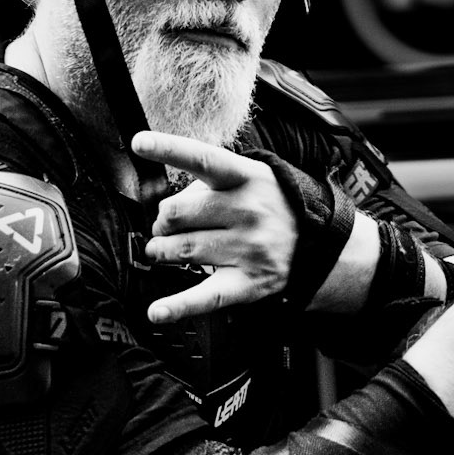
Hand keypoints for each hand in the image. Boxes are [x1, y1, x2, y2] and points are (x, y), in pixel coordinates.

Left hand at [129, 131, 296, 324]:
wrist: (314, 242)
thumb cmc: (269, 206)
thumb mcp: (248, 178)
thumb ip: (207, 186)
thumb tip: (166, 211)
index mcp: (245, 177)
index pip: (202, 158)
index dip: (168, 149)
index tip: (140, 143)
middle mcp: (247, 210)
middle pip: (177, 213)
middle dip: (161, 222)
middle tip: (165, 228)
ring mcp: (248, 248)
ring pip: (180, 250)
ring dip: (161, 252)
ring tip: (164, 252)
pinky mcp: (248, 282)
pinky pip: (205, 296)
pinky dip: (178, 306)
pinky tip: (158, 311)